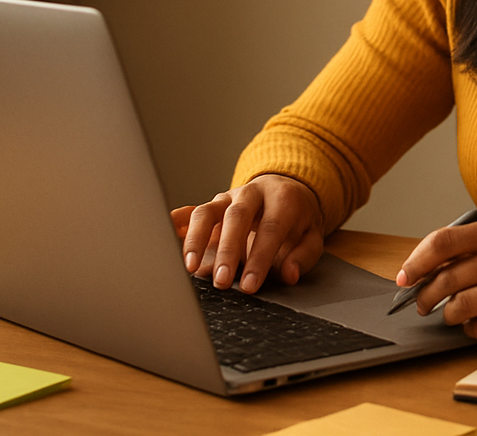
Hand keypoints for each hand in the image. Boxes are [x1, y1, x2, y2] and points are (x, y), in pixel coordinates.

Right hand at [173, 174, 323, 292]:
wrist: (288, 190)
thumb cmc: (298, 220)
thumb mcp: (312, 235)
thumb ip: (303, 256)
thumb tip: (288, 275)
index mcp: (283, 199)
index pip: (271, 228)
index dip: (260, 258)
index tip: (251, 285)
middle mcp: (253, 193)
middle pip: (236, 217)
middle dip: (227, 251)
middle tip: (222, 282)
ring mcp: (228, 197)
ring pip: (208, 211)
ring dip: (196, 239)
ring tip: (189, 267)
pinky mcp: (212, 205)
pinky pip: (191, 211)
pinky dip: (176, 222)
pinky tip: (164, 235)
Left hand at [397, 214, 476, 339]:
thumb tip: (424, 267)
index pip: (445, 241)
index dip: (416, 260)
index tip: (404, 276)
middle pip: (449, 277)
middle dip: (426, 295)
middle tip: (421, 303)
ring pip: (462, 305)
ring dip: (449, 315)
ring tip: (452, 314)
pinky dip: (472, 330)